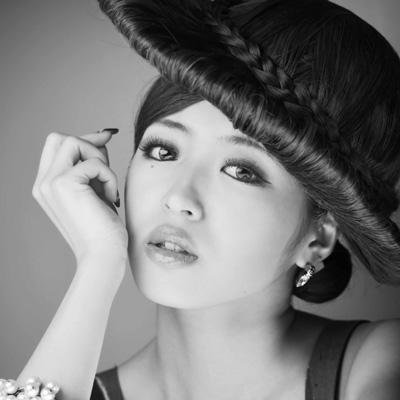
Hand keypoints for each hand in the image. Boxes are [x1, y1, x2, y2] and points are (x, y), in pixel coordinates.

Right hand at [32, 130, 127, 272]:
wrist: (103, 255)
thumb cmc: (103, 228)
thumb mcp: (96, 189)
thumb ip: (93, 164)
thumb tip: (102, 136)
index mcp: (47, 186)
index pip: (57, 146)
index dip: (83, 138)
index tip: (107, 137)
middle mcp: (43, 183)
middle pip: (60, 138)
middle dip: (90, 144)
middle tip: (107, 166)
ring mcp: (50, 183)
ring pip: (73, 141)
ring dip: (99, 159)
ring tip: (108, 186)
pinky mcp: (64, 184)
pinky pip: (94, 162)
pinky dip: (109, 177)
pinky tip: (111, 198)